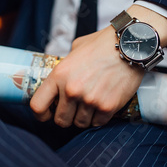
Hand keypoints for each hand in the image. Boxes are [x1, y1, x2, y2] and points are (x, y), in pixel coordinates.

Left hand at [30, 25, 144, 127]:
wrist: (130, 44)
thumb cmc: (103, 44)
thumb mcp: (75, 49)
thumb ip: (66, 67)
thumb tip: (61, 80)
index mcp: (59, 75)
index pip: (37, 106)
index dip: (41, 114)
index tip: (47, 114)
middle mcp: (72, 90)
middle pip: (60, 120)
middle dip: (66, 116)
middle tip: (74, 108)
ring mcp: (90, 100)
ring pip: (80, 123)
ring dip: (84, 116)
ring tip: (91, 102)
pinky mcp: (108, 107)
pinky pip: (97, 123)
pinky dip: (99, 117)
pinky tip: (102, 104)